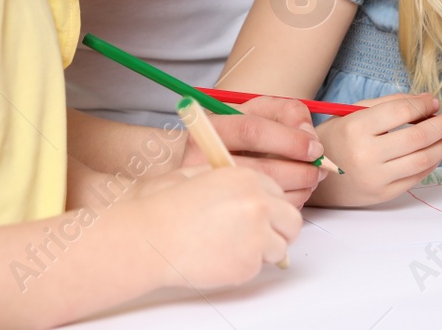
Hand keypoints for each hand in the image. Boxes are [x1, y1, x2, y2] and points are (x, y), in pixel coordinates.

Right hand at [133, 165, 301, 288]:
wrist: (149, 237)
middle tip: (263, 238)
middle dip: (280, 230)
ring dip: (263, 250)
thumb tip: (251, 191)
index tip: (266, 215)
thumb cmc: (165, 207)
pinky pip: (258, 267)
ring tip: (232, 248)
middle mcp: (259, 204)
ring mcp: (257, 234)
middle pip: (292, 220)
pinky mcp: (248, 263)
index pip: (279, 192)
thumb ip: (232, 181)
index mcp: (247, 178)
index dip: (271, 206)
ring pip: (280, 247)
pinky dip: (243, 266)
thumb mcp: (200, 175)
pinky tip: (218, 258)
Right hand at [180, 96, 328, 208]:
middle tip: (320, 170)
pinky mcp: (221, 216)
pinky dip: (287, 205)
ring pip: (264, 195)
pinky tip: (293, 193)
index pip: (252, 131)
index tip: (316, 149)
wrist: (208, 163)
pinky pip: (263, 214)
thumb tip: (309, 136)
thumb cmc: (239, 134)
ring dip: (299, 190)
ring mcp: (211, 192)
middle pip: (261, 170)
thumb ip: (288, 112)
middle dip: (301, 171)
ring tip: (311, 180)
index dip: (290, 140)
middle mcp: (204, 161)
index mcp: (212, 129)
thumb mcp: (259, 111)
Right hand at [310, 94, 441, 206]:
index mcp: (356, 128)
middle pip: (418, 137)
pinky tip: (436, 151)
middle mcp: (366, 154)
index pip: (402, 111)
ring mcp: (375, 178)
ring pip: (423, 160)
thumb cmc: (337, 137)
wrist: (312, 174)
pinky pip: (416, 177)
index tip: (435, 101)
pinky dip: (432, 162)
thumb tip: (428, 102)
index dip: (424, 104)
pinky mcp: (382, 195)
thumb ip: (391, 104)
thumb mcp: (355, 112)